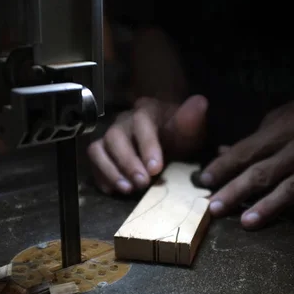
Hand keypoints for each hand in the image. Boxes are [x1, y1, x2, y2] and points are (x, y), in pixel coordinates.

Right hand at [88, 95, 207, 193]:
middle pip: (115, 137)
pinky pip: (94, 162)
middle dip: (128, 162)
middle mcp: (124, 122)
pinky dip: (101, 176)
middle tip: (142, 183)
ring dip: (111, 171)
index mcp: (147, 112)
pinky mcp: (102, 153)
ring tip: (127, 189)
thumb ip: (192, 120)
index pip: (141, 123)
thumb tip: (200, 102)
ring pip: (98, 149)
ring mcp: (109, 137)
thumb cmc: (179, 137)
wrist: (169, 144)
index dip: (147, 146)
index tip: (156, 169)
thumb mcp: (191, 131)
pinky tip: (114, 190)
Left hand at [199, 67, 293, 231]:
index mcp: (282, 130)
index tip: (205, 179)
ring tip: (248, 222)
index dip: (225, 165)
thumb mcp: (280, 114)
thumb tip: (225, 152)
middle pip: (264, 173)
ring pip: (291, 188)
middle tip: (215, 208)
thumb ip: (254, 137)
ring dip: (269, 206)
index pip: (247, 150)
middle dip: (237, 191)